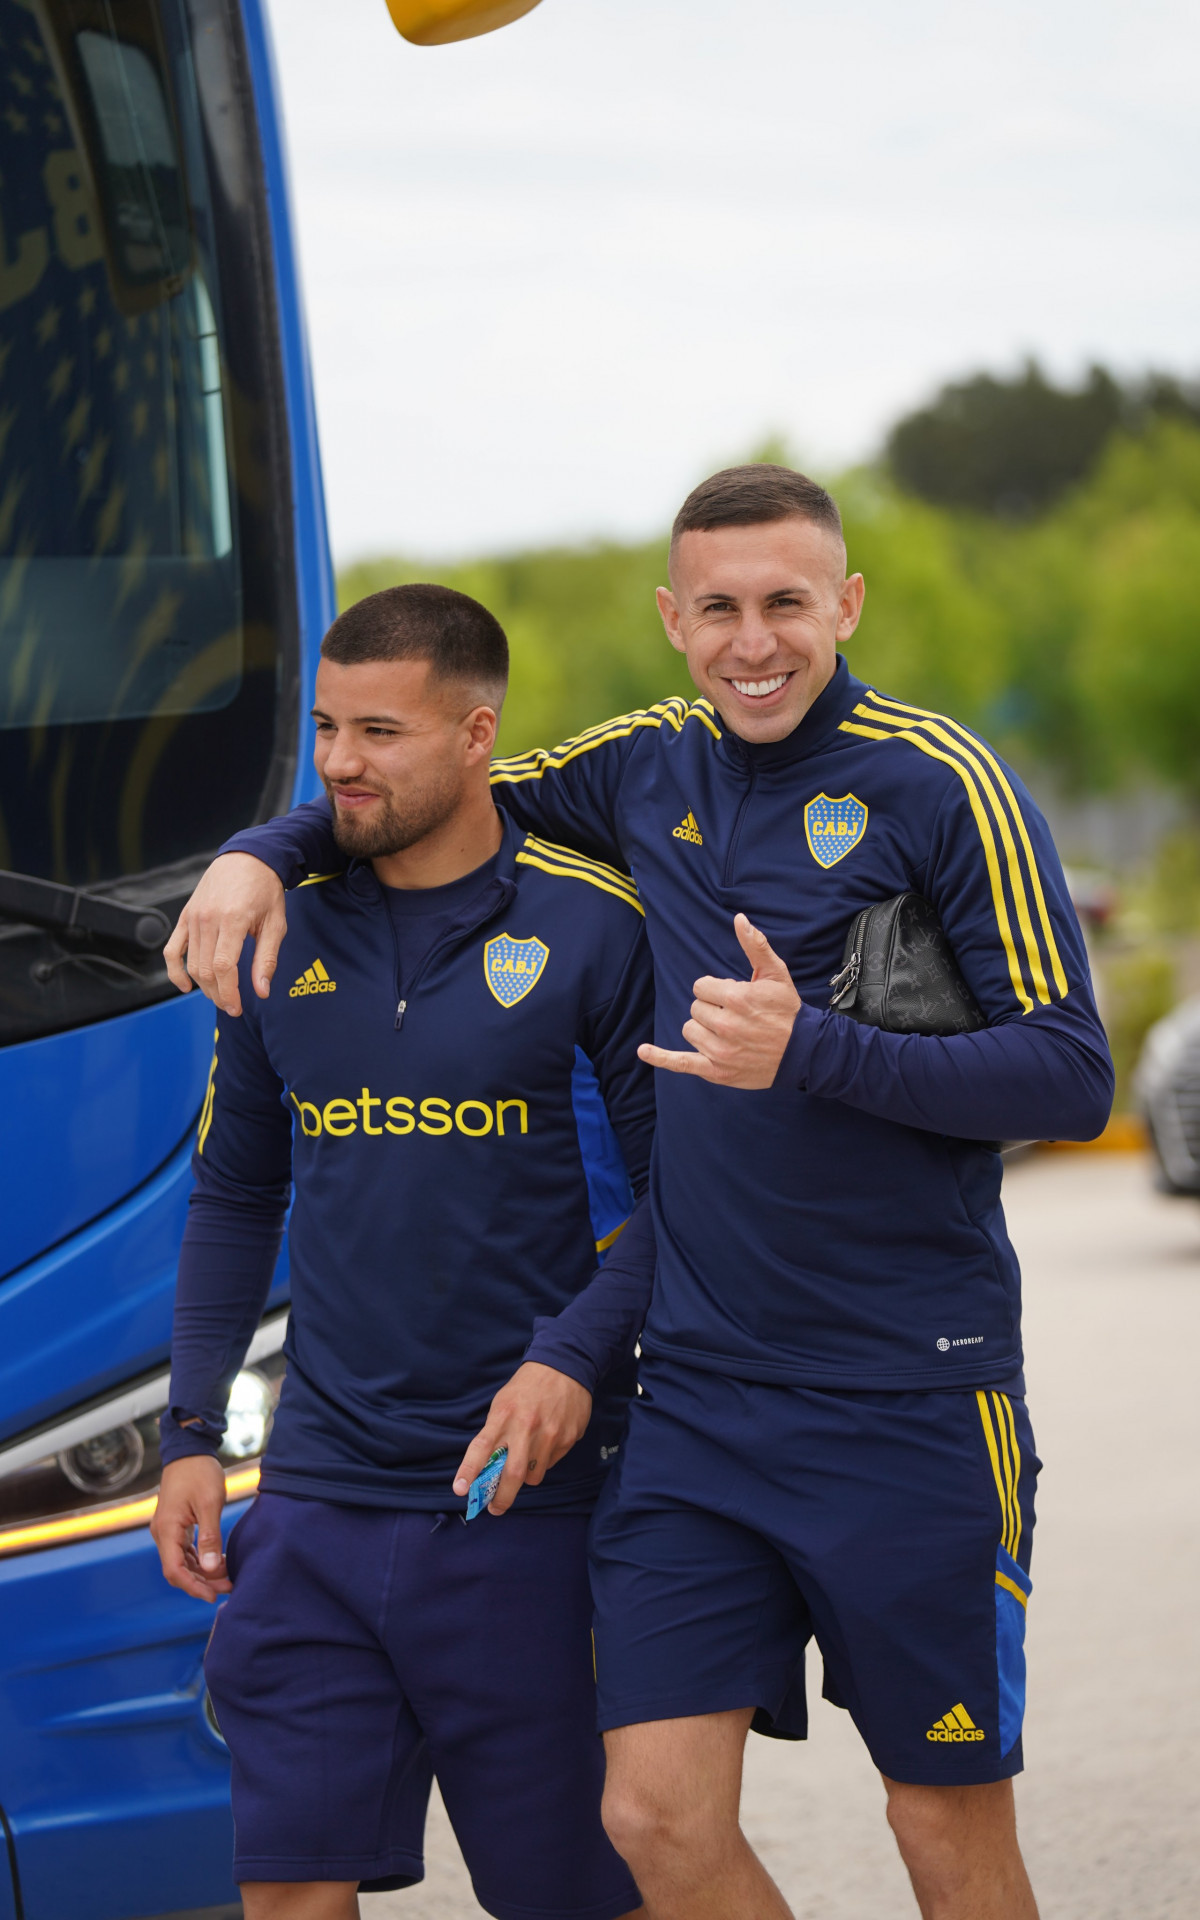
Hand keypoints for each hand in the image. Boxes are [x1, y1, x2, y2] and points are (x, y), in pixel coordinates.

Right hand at [150, 1456, 230, 1602]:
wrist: (190, 1451)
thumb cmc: (199, 1473)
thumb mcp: (209, 1503)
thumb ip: (210, 1537)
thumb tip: (210, 1568)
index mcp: (167, 1529)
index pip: (175, 1570)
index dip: (194, 1587)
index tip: (214, 1595)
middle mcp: (162, 1533)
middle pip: (178, 1570)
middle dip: (201, 1582)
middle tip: (228, 1585)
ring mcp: (167, 1530)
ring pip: (182, 1562)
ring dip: (202, 1572)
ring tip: (227, 1577)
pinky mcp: (175, 1526)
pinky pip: (184, 1551)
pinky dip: (199, 1560)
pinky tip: (218, 1562)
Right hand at [163, 853, 287, 1016]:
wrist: (247, 858)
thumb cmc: (265, 890)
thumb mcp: (275, 923)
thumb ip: (266, 959)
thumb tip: (261, 991)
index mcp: (233, 919)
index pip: (223, 967)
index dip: (229, 992)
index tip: (237, 1008)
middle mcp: (208, 918)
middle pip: (205, 969)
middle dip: (218, 994)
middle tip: (232, 1006)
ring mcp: (193, 917)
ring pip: (191, 963)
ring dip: (203, 986)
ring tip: (220, 995)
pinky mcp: (185, 916)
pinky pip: (172, 949)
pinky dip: (175, 971)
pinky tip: (185, 986)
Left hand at [452, 1363, 592, 1515]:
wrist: (565, 1366)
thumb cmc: (527, 1387)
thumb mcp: (502, 1402)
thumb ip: (495, 1431)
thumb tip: (487, 1466)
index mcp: (503, 1415)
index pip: (482, 1447)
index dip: (469, 1471)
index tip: (460, 1490)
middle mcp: (526, 1426)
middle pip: (512, 1474)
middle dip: (501, 1497)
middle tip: (495, 1508)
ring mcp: (549, 1434)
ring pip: (534, 1475)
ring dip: (526, 1478)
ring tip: (526, 1462)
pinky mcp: (568, 1438)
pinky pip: (551, 1463)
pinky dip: (544, 1462)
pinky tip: (546, 1443)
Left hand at [638, 912, 800, 1088]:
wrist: (803, 1052)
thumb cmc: (786, 1010)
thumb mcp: (776, 973)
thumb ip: (756, 945)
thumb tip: (740, 919)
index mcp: (736, 998)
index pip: (700, 986)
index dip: (715, 990)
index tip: (734, 998)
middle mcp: (726, 1025)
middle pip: (695, 1008)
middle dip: (711, 1009)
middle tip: (737, 1017)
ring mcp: (720, 1050)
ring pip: (690, 1030)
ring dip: (704, 1029)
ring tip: (729, 1034)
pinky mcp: (716, 1071)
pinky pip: (680, 1062)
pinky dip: (660, 1057)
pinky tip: (643, 1051)